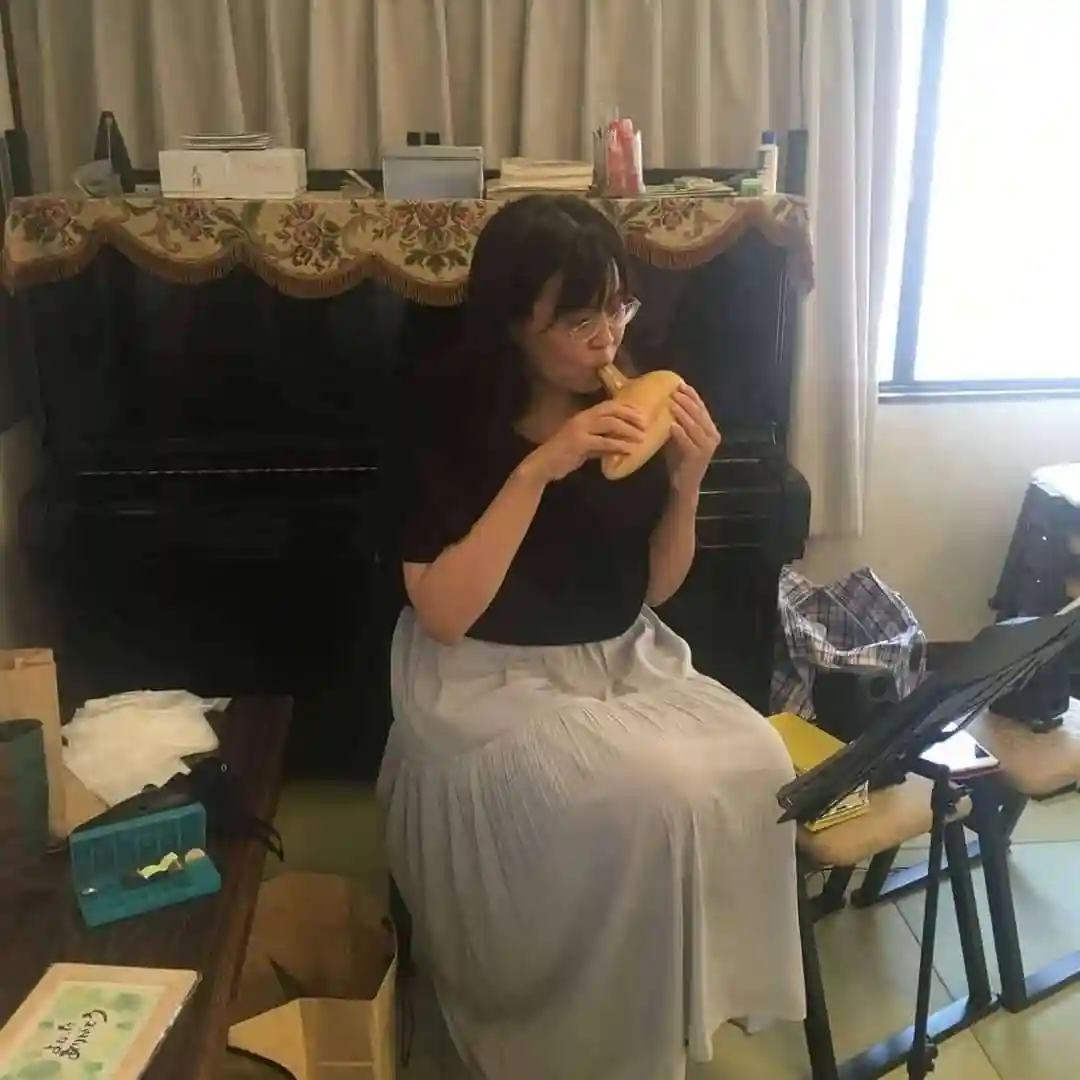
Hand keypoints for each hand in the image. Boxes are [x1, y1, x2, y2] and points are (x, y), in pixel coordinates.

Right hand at [521, 401, 646, 483]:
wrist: (543, 466)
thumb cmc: (563, 456)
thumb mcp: (585, 448)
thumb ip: (600, 444)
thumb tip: (619, 446)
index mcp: (583, 417)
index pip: (608, 406)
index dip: (626, 408)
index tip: (641, 415)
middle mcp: (582, 419)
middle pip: (611, 411)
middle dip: (630, 416)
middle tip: (646, 425)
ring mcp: (579, 429)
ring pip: (609, 424)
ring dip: (628, 430)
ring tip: (641, 438)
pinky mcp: (579, 442)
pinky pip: (603, 441)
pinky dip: (618, 445)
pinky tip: (629, 450)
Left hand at [665, 384, 720, 492]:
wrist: (684, 484)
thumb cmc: (680, 459)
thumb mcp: (680, 437)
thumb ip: (678, 422)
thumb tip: (666, 402)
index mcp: (710, 430)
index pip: (702, 408)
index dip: (692, 396)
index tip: (681, 384)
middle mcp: (712, 437)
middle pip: (699, 414)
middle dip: (687, 401)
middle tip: (675, 391)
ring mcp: (707, 447)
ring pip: (694, 426)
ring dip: (683, 413)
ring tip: (672, 403)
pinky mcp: (698, 457)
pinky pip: (688, 442)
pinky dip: (680, 433)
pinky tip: (672, 425)